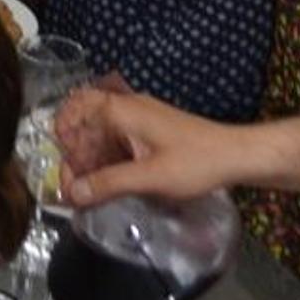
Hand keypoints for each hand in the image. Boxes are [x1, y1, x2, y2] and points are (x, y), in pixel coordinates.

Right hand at [56, 85, 240, 211]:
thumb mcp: (149, 177)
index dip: (63, 143)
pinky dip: (105, 159)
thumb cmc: (196, 162)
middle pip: (82, 120)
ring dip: (88, 158)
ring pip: (98, 131)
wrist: (237, 156)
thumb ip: (108, 184)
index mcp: (122, 109)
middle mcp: (126, 106)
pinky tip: (107, 183)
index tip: (66, 176)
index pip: (74, 112)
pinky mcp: (148, 131)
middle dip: (72, 152)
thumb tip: (71, 193)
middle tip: (73, 186)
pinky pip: (115, 139)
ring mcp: (138, 117)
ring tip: (87, 191)